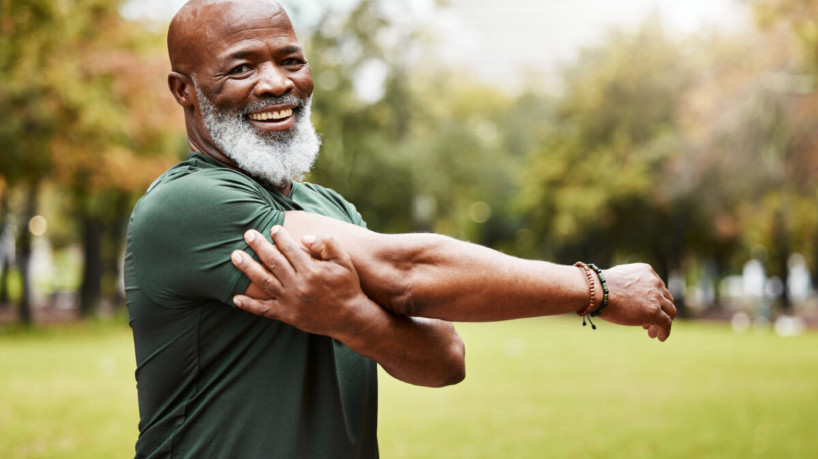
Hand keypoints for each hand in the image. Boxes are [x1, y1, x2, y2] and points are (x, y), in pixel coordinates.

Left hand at [230, 225, 373, 340]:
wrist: (350, 318)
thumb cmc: (347, 286)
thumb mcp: (343, 261)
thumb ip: (327, 244)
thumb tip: (303, 238)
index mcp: (311, 270)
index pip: (290, 249)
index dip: (280, 237)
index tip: (273, 228)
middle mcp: (298, 285)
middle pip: (273, 261)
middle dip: (259, 246)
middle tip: (248, 234)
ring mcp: (290, 302)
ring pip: (264, 281)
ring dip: (247, 268)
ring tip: (235, 256)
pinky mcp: (287, 316)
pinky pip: (264, 310)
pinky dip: (249, 305)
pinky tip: (236, 298)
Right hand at [598, 263, 675, 340]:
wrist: (597, 291)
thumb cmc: (599, 286)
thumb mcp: (618, 279)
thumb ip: (627, 285)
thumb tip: (624, 296)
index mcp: (646, 271)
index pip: (658, 287)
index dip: (654, 299)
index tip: (646, 308)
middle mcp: (654, 282)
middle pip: (666, 299)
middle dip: (660, 310)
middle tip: (650, 321)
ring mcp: (656, 297)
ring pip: (669, 311)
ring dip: (662, 322)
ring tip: (652, 332)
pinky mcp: (654, 312)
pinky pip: (666, 323)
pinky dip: (664, 331)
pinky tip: (659, 337)